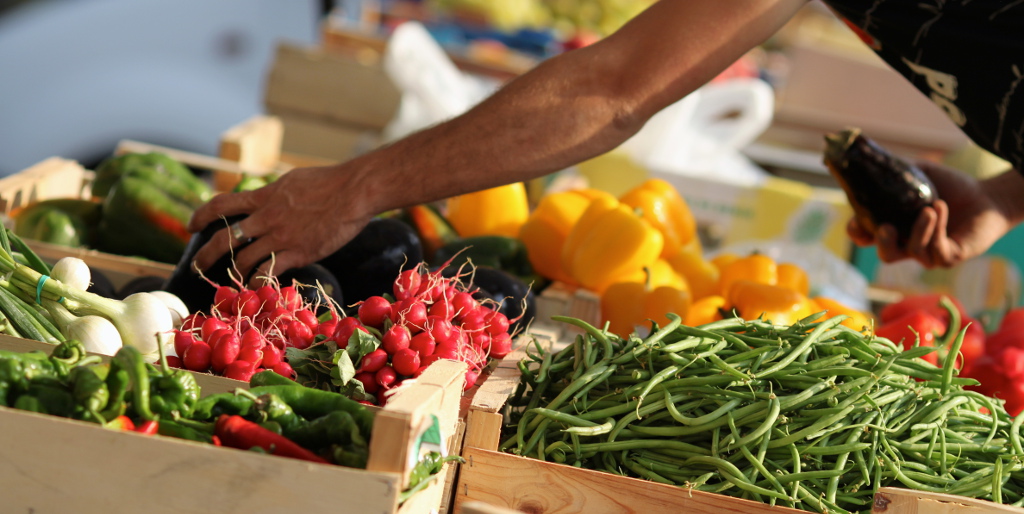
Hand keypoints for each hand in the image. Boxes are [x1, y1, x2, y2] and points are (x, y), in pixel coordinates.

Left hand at [188, 164, 374, 281]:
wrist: (353, 191)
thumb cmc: (332, 182)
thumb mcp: (294, 180)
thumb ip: (277, 192)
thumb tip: (270, 195)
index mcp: (265, 196)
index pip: (223, 204)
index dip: (202, 215)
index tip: (192, 225)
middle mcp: (266, 217)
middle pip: (225, 237)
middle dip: (206, 254)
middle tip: (197, 266)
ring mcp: (280, 236)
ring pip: (243, 259)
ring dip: (234, 274)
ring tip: (232, 283)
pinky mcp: (296, 252)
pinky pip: (267, 272)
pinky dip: (258, 282)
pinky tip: (257, 289)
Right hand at [846, 161, 1021, 267]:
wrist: (987, 196)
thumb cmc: (950, 186)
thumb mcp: (919, 173)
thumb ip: (895, 170)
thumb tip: (867, 156)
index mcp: (894, 227)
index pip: (866, 237)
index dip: (857, 231)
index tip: (857, 219)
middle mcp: (908, 244)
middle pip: (886, 254)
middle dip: (882, 243)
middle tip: (886, 228)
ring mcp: (928, 254)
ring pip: (913, 251)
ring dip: (918, 230)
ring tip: (928, 208)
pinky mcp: (949, 257)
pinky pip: (937, 249)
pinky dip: (937, 228)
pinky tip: (940, 208)